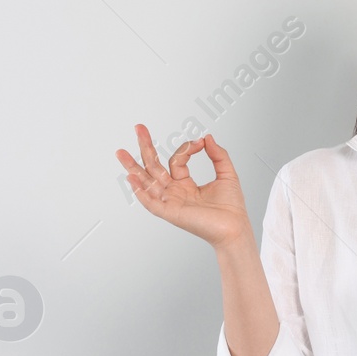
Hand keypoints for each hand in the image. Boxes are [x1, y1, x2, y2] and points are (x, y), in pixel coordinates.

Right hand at [116, 125, 252, 247]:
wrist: (236, 228)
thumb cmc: (232, 207)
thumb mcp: (226, 174)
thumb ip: (218, 155)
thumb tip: (207, 137)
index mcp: (185, 184)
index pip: (176, 160)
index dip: (186, 148)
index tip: (200, 142)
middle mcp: (174, 192)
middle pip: (154, 167)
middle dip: (146, 147)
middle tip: (138, 128)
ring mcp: (170, 202)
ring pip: (147, 182)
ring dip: (132, 167)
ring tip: (120, 152)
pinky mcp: (170, 213)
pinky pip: (151, 202)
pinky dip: (140, 191)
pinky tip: (132, 178)